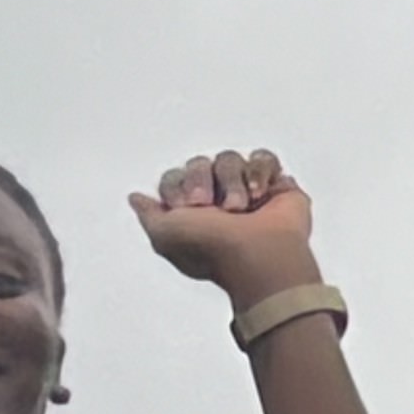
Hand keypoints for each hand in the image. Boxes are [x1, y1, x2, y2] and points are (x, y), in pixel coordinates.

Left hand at [131, 146, 324, 307]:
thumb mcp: (163, 236)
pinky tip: (260, 194)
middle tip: (211, 206)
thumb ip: (147, 215)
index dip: (177, 187)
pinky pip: (263, 158)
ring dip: (232, 182)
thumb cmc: (213, 250)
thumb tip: (136, 198)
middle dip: (202, 180)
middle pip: (200, 163)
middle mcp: (218, 200)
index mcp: (193, 213)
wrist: (257, 255)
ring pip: (229, 159)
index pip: (175, 178)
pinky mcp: (277, 187)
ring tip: (242, 207)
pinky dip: (260, 172)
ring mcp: (248, 192)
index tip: (187, 207)